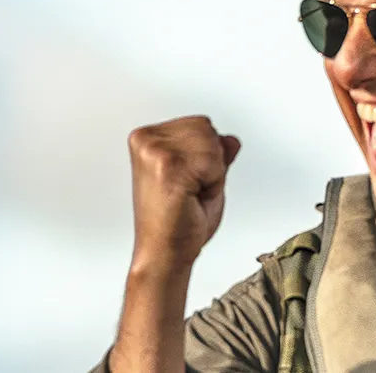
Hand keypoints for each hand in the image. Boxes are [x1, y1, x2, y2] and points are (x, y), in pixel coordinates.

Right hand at [127, 115, 240, 271]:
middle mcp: (146, 140)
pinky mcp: (166, 165)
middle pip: (208, 129)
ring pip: (212, 143)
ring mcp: (154, 151)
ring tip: (192, 193)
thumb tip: (230, 139)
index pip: (202, 124)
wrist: (166, 253)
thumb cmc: (179, 221)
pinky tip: (192, 197)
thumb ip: (216, 153)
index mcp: (147, 138)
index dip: (208, 155)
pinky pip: (213, 161)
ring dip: (213, 172)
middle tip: (192, 189)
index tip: (188, 180)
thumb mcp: (203, 177)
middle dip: (212, 161)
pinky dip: (213, 181)